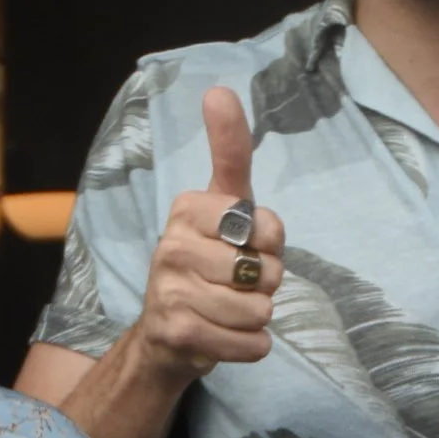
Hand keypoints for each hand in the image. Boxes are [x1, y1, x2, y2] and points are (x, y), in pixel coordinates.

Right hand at [134, 86, 286, 385]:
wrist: (166, 336)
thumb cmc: (208, 264)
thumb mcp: (224, 205)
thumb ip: (229, 151)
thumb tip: (218, 89)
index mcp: (188, 207)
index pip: (269, 227)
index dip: (271, 245)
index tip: (245, 245)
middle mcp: (173, 242)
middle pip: (267, 271)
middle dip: (266, 286)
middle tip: (235, 285)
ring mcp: (170, 287)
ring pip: (258, 309)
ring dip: (257, 319)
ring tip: (231, 312)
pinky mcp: (176, 330)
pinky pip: (248, 343)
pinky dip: (251, 348)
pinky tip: (228, 338)